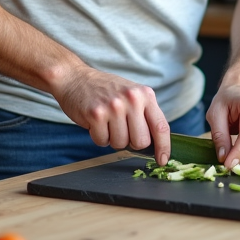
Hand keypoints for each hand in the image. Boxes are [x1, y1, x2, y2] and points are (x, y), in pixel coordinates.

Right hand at [52, 65, 171, 162]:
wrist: (75, 78)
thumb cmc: (105, 90)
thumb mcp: (132, 94)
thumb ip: (144, 114)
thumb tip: (156, 145)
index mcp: (145, 94)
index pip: (161, 127)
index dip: (163, 147)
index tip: (162, 160)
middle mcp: (132, 99)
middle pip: (141, 142)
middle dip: (131, 142)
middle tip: (120, 128)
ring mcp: (114, 106)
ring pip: (121, 144)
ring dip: (112, 139)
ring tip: (106, 121)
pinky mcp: (96, 114)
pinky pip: (102, 142)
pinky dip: (98, 136)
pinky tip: (95, 122)